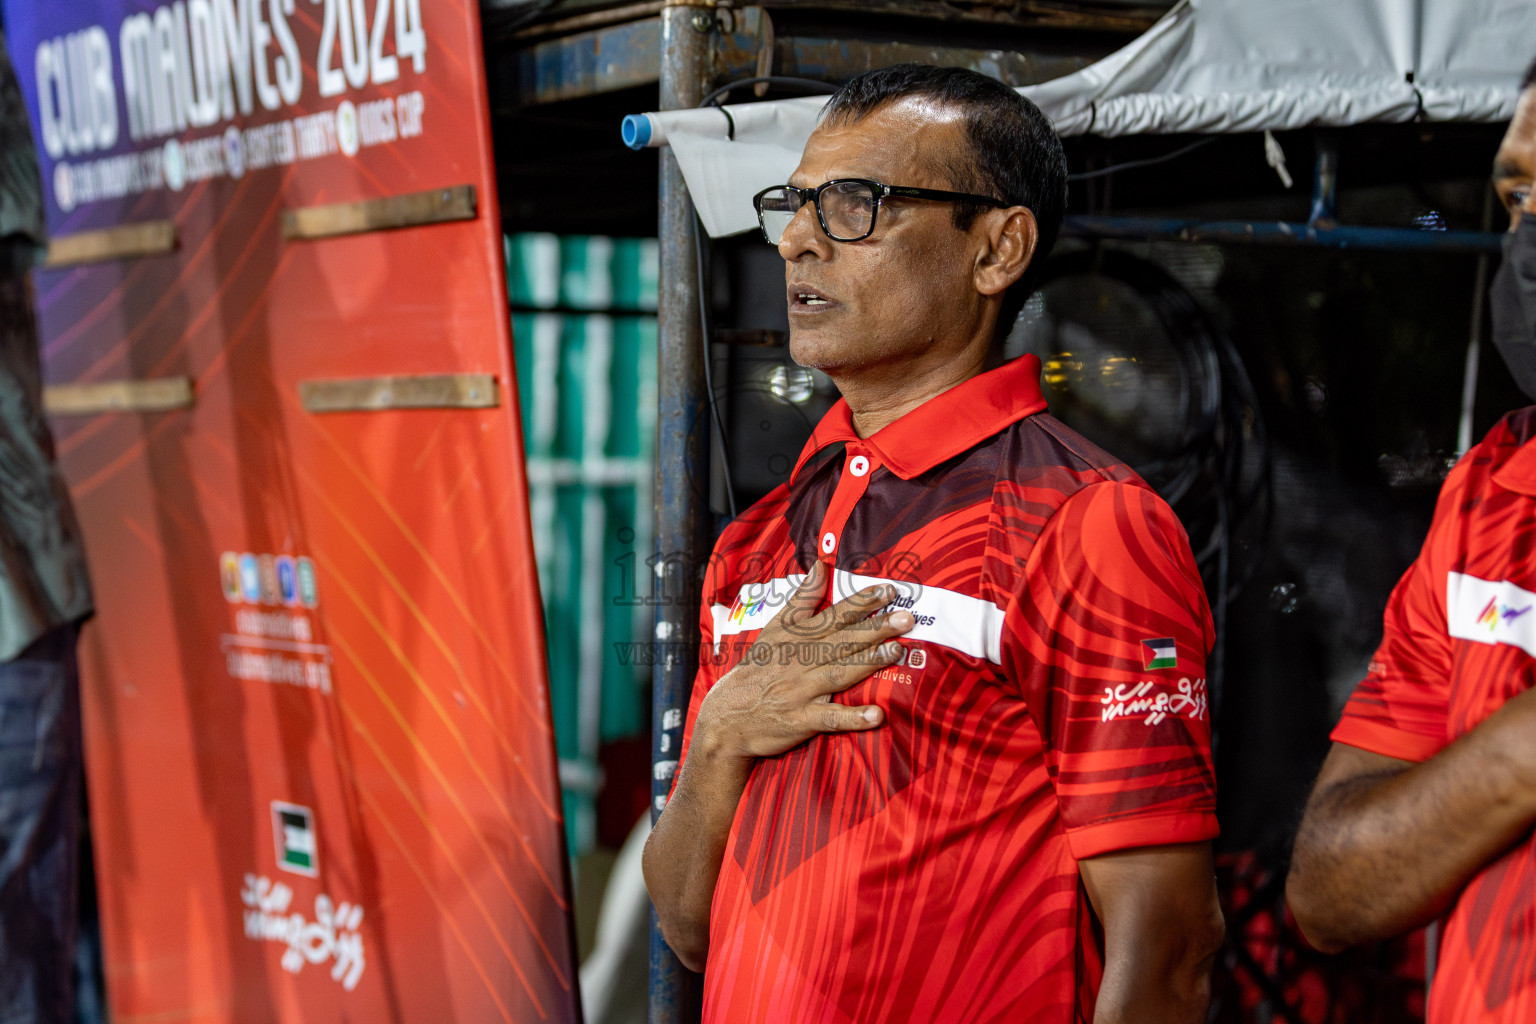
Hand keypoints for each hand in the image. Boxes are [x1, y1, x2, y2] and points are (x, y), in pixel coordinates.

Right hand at [693, 560, 914, 762]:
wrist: (728, 715)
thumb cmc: (759, 667)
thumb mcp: (775, 629)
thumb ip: (802, 598)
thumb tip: (821, 565)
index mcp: (798, 637)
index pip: (834, 615)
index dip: (862, 603)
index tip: (890, 590)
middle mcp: (801, 660)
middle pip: (843, 641)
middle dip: (875, 629)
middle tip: (906, 618)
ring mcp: (802, 691)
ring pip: (839, 673)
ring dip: (868, 663)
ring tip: (895, 653)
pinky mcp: (801, 720)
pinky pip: (830, 719)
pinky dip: (852, 718)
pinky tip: (875, 715)